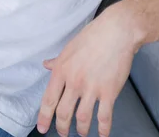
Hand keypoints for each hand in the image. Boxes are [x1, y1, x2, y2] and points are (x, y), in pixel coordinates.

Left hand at [36, 6, 135, 136]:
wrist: (116, 32)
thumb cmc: (92, 36)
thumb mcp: (69, 48)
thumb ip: (58, 61)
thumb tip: (46, 65)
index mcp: (62, 70)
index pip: (48, 99)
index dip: (44, 117)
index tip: (42, 128)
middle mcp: (74, 81)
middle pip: (63, 113)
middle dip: (62, 128)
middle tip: (63, 133)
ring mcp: (92, 88)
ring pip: (82, 119)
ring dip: (81, 130)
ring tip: (81, 133)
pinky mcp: (109, 92)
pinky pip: (104, 117)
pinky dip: (103, 130)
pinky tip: (102, 134)